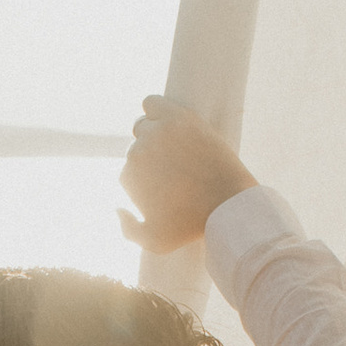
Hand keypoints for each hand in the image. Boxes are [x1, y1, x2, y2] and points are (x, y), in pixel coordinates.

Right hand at [118, 94, 255, 255]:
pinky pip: (152, 103)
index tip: (164, 184)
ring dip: (152, 135)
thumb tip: (117, 207)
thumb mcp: (156, 242)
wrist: (228, 204)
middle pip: (135, 149)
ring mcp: (158, 132)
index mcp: (129, 176)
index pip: (128, 172)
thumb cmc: (192, 225)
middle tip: (174, 168)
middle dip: (150, 159)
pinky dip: (153, 109)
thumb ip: (127, 230)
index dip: (145, 180)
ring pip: (143, 126)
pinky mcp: (178, 117)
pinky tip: (166, 120)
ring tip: (173, 148)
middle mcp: (138, 152)